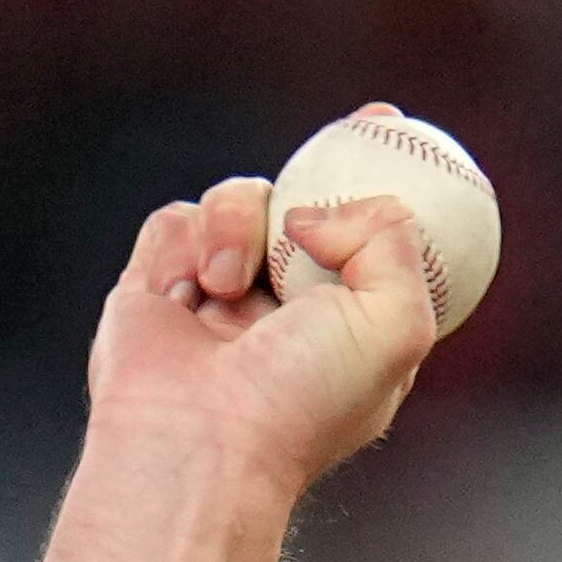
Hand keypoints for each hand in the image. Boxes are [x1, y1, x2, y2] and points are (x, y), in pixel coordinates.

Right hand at [81, 126, 444, 498]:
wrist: (196, 439)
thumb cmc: (302, 398)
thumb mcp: (397, 324)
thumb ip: (392, 243)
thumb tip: (319, 210)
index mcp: (354, 328)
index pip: (381, 242)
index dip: (391, 186)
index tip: (402, 131)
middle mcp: (291, 309)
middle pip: (311, 207)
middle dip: (330, 165)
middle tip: (361, 122)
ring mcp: (223, 294)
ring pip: (243, 201)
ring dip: (238, 223)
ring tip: (226, 285)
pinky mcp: (158, 282)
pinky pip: (177, 219)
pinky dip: (185, 244)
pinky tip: (186, 294)